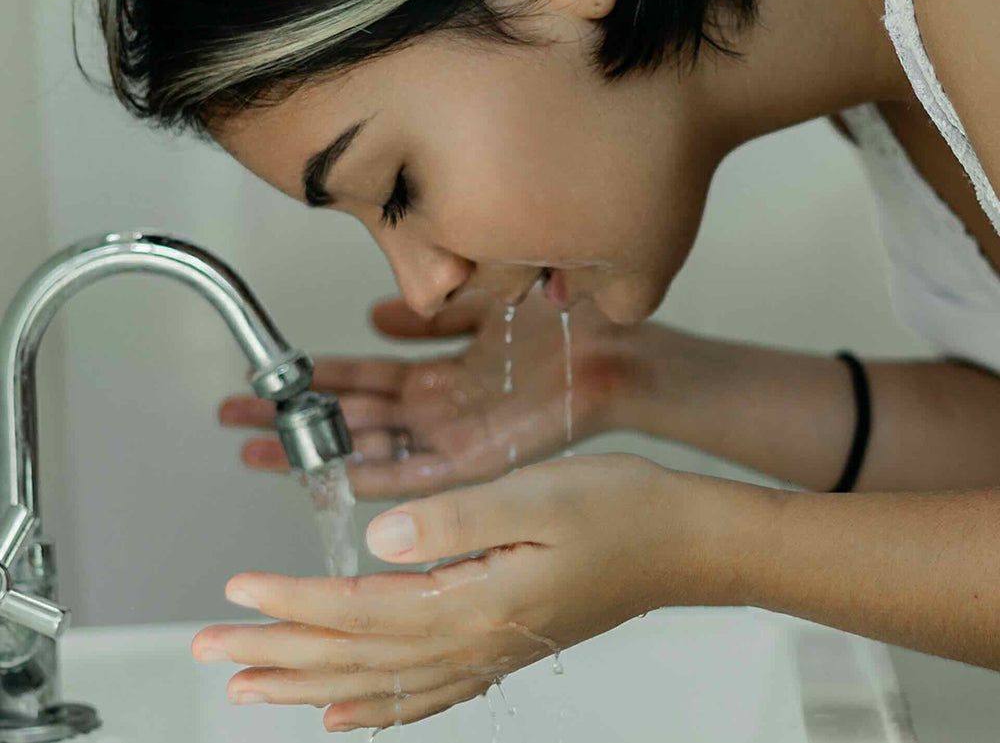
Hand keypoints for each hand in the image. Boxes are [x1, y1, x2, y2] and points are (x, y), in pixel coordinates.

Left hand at [192, 455, 769, 730]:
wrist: (684, 543)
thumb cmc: (622, 510)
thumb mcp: (538, 495)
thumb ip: (454, 521)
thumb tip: (376, 544)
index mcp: (476, 599)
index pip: (360, 611)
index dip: (293, 602)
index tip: (238, 591)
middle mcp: (475, 639)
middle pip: (356, 658)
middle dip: (278, 652)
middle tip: (212, 649)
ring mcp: (490, 651)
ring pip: (379, 684)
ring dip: (310, 686)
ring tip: (253, 687)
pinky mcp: (503, 646)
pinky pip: (426, 695)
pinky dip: (377, 711)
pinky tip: (346, 719)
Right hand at [220, 290, 648, 497]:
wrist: (615, 349)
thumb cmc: (560, 324)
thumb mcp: (478, 304)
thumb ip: (428, 313)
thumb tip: (376, 312)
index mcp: (438, 374)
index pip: (359, 378)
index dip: (310, 379)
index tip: (265, 380)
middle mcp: (437, 409)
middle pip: (350, 417)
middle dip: (293, 419)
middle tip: (234, 420)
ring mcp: (453, 436)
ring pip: (371, 447)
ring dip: (318, 450)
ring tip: (260, 450)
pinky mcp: (478, 458)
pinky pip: (418, 474)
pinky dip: (378, 477)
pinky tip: (335, 478)